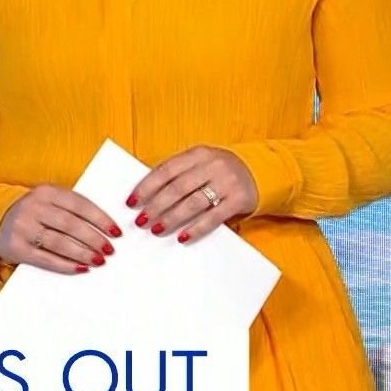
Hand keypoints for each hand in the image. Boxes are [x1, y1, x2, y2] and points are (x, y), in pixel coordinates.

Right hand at [0, 185, 121, 273]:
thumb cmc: (33, 212)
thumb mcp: (48, 201)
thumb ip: (70, 208)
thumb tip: (104, 228)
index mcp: (45, 191)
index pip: (79, 204)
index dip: (100, 218)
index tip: (116, 231)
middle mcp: (33, 207)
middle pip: (70, 224)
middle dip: (94, 238)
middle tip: (110, 250)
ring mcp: (23, 227)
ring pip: (59, 242)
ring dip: (82, 253)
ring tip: (99, 260)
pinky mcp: (16, 248)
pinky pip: (45, 259)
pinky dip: (65, 265)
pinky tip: (80, 268)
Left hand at [126, 145, 257, 243]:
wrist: (258, 173)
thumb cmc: (220, 171)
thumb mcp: (201, 163)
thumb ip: (179, 172)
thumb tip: (146, 193)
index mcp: (198, 153)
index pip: (166, 170)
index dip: (146, 186)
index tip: (132, 201)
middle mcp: (212, 165)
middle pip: (177, 188)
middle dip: (155, 206)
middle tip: (141, 221)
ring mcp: (226, 182)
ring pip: (192, 203)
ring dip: (171, 218)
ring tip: (156, 229)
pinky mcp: (238, 199)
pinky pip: (213, 217)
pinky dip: (196, 228)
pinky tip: (183, 237)